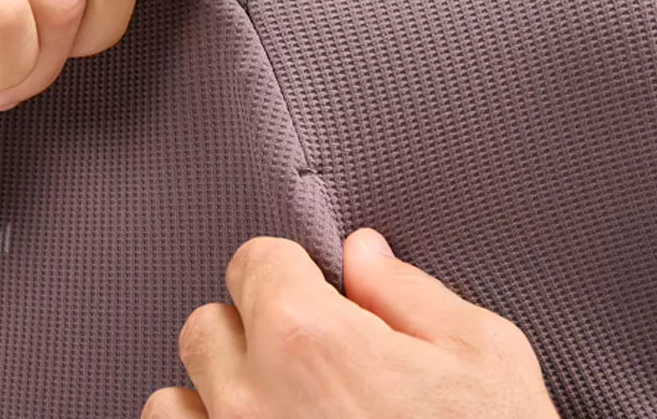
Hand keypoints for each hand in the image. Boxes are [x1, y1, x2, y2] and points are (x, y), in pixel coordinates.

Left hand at [143, 230, 559, 418]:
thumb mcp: (483, 359)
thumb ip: (407, 293)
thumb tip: (362, 254)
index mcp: (308, 337)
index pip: (252, 261)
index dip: (287, 270)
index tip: (309, 290)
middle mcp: (250, 398)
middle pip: (206, 326)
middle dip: (249, 331)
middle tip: (301, 362)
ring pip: (173, 402)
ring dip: (211, 399)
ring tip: (270, 415)